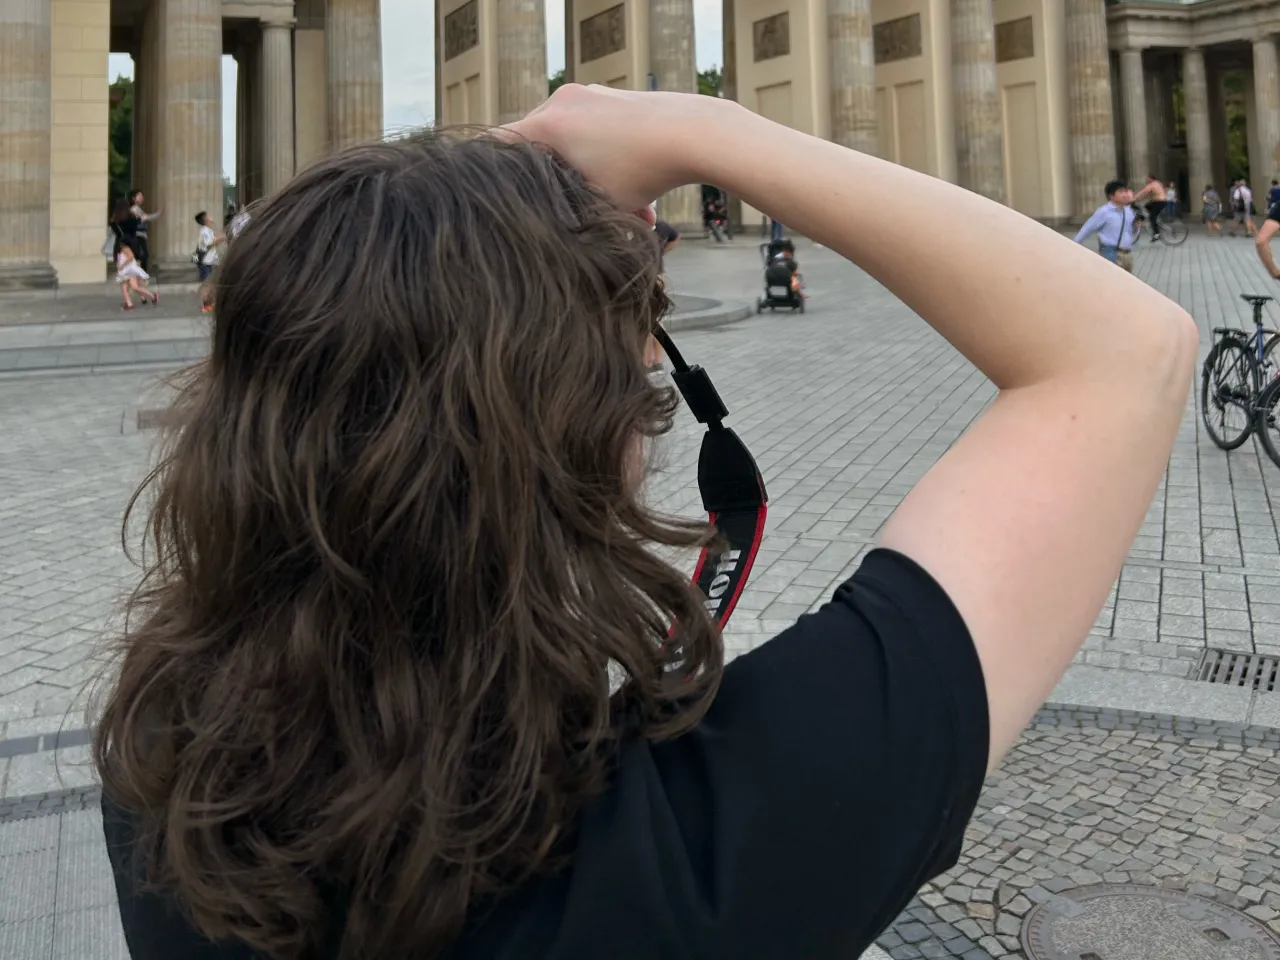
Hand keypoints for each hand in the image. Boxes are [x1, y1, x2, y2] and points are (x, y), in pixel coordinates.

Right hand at [501, 83, 732, 211]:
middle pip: (540, 151)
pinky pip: (599, 137)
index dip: (495, 175)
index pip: (499, 147)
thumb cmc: (642, 171)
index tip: (500, 200)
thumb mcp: (597, 201)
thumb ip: (564, 208)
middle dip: (561, 187)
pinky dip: (614, 168)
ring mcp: (590, 96)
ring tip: (630, 213)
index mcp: (547, 125)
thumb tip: (550, 226)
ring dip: (597, 184)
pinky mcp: (614, 99)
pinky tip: (645, 201)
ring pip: (576, 148)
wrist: (694, 134)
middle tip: (580, 215)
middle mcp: (562, 102)